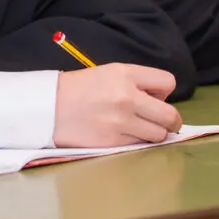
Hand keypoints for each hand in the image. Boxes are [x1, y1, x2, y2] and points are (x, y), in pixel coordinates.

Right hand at [53, 63, 181, 147]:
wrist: (48, 107)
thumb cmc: (78, 89)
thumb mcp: (107, 73)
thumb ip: (136, 82)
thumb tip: (160, 100)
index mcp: (125, 74)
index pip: (168, 82)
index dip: (163, 92)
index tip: (154, 98)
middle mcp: (127, 97)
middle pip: (170, 115)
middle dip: (170, 120)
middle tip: (163, 122)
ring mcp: (121, 121)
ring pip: (159, 134)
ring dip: (153, 132)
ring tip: (137, 128)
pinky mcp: (114, 141)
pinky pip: (140, 145)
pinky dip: (136, 141)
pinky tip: (121, 133)